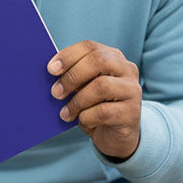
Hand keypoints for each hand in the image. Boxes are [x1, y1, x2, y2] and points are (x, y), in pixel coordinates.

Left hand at [48, 40, 141, 159]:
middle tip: (55, 92)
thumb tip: (52, 72)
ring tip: (65, 113)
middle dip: (72, 76)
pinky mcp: (131, 113)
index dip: (68, 55)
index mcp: (113, 57)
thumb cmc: (95, 107)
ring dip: (77, 101)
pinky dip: (87, 117)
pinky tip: (83, 121)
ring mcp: (132, 90)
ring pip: (101, 86)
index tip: (51, 69)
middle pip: (98, 61)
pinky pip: (104, 111)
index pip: (90, 47)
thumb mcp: (84, 88)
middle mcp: (127, 69)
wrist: (115, 136)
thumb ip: (74, 77)